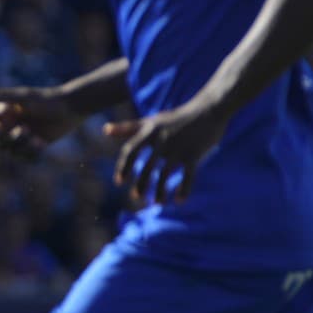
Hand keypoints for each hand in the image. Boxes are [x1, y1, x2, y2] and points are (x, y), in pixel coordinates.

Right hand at [0, 84, 80, 154]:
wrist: (72, 107)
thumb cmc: (47, 99)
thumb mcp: (23, 98)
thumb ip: (0, 96)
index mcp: (4, 112)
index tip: (2, 127)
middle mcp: (10, 124)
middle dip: (11, 138)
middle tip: (26, 129)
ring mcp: (22, 136)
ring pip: (11, 151)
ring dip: (23, 147)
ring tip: (37, 138)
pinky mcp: (34, 145)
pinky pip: (26, 158)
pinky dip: (33, 153)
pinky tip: (42, 143)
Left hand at [107, 99, 229, 204]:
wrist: (208, 109)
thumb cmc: (176, 118)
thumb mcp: (151, 121)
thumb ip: (128, 128)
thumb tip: (104, 130)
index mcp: (149, 131)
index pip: (130, 151)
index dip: (123, 167)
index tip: (119, 182)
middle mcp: (162, 140)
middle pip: (146, 167)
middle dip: (141, 184)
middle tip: (136, 197)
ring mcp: (179, 148)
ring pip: (165, 175)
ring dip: (160, 191)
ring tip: (157, 203)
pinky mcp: (194, 155)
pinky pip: (188, 177)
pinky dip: (184, 190)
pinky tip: (179, 201)